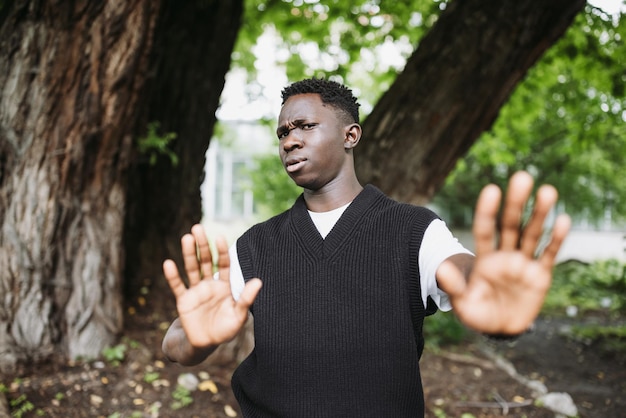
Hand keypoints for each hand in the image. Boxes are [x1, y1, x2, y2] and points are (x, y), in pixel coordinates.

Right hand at [163, 224, 261, 347]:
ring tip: (186, 238)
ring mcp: (196, 291)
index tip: (220, 237)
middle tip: (198, 228)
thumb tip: (259, 281)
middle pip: (206, 261)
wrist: (204, 344)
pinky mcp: (183, 300)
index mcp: (225, 286)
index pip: (224, 264)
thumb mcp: (239, 316)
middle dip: (203, 245)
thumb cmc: (225, 330)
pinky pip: (178, 286)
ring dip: (189, 254)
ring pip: (192, 268)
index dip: (222, 251)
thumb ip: (246, 298)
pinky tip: (168, 263)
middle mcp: (210, 284)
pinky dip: (173, 276)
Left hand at [436, 171, 570, 334]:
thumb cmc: (478, 314)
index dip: (487, 212)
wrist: (499, 329)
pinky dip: (556, 239)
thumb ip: (454, 287)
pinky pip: (548, 254)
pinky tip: (563, 219)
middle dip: (516, 202)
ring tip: (547, 190)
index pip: (485, 230)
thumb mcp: (463, 304)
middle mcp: (504, 255)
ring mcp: (523, 263)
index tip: (491, 190)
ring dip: (540, 213)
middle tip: (522, 176)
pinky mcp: (540, 275)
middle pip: (511, 225)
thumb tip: (441, 268)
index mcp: (484, 259)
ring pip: (532, 233)